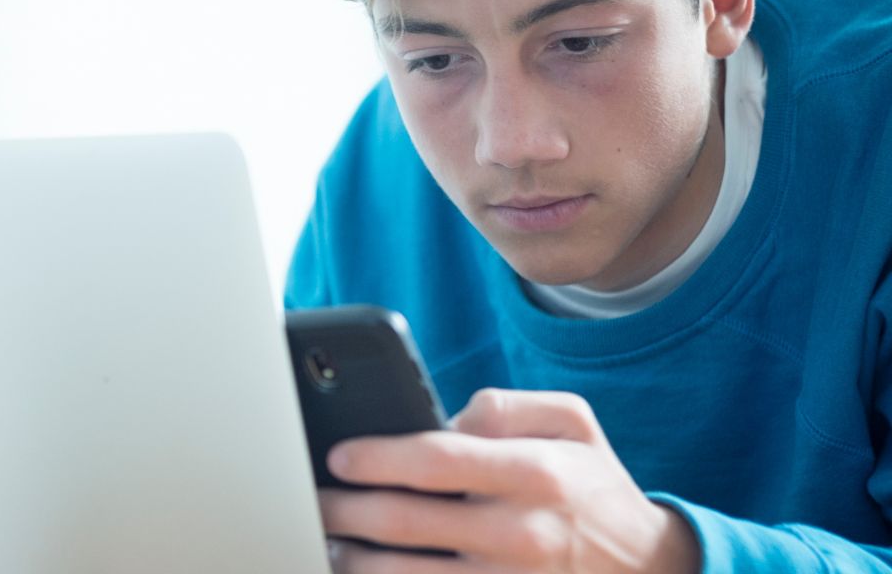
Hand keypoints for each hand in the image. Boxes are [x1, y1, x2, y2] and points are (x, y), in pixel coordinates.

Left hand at [317, 388, 700, 573]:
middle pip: (406, 522)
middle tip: (313, 498)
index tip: (339, 456)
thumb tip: (442, 419)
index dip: (377, 457)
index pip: (437, 460)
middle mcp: (521, 533)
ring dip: (353, 559)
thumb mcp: (573, 422)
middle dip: (345, 509)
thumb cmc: (596, 487)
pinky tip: (365, 573)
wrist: (650, 569)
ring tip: (326, 539)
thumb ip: (506, 406)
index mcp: (535, 472)